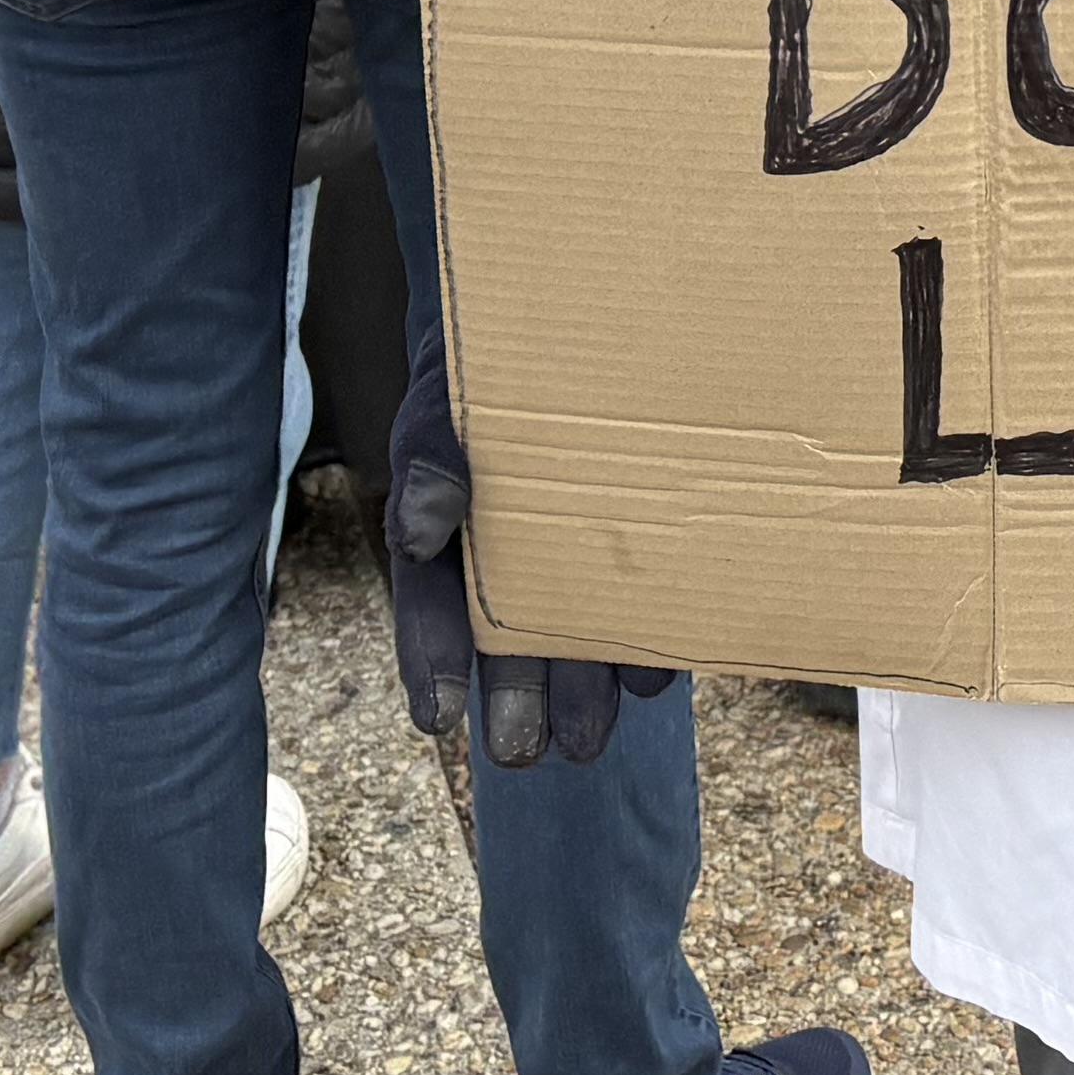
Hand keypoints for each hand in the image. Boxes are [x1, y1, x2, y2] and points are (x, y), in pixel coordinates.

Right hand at [385, 361, 682, 769]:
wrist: (574, 319)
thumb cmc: (489, 368)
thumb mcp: (452, 399)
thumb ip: (433, 457)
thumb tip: (420, 524)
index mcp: (452, 525)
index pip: (431, 601)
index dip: (428, 659)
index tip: (436, 719)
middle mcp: (511, 550)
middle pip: (504, 637)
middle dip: (513, 699)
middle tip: (521, 755)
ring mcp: (579, 548)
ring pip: (574, 632)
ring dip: (578, 688)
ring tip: (587, 741)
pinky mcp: (643, 537)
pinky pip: (644, 600)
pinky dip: (647, 640)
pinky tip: (653, 678)